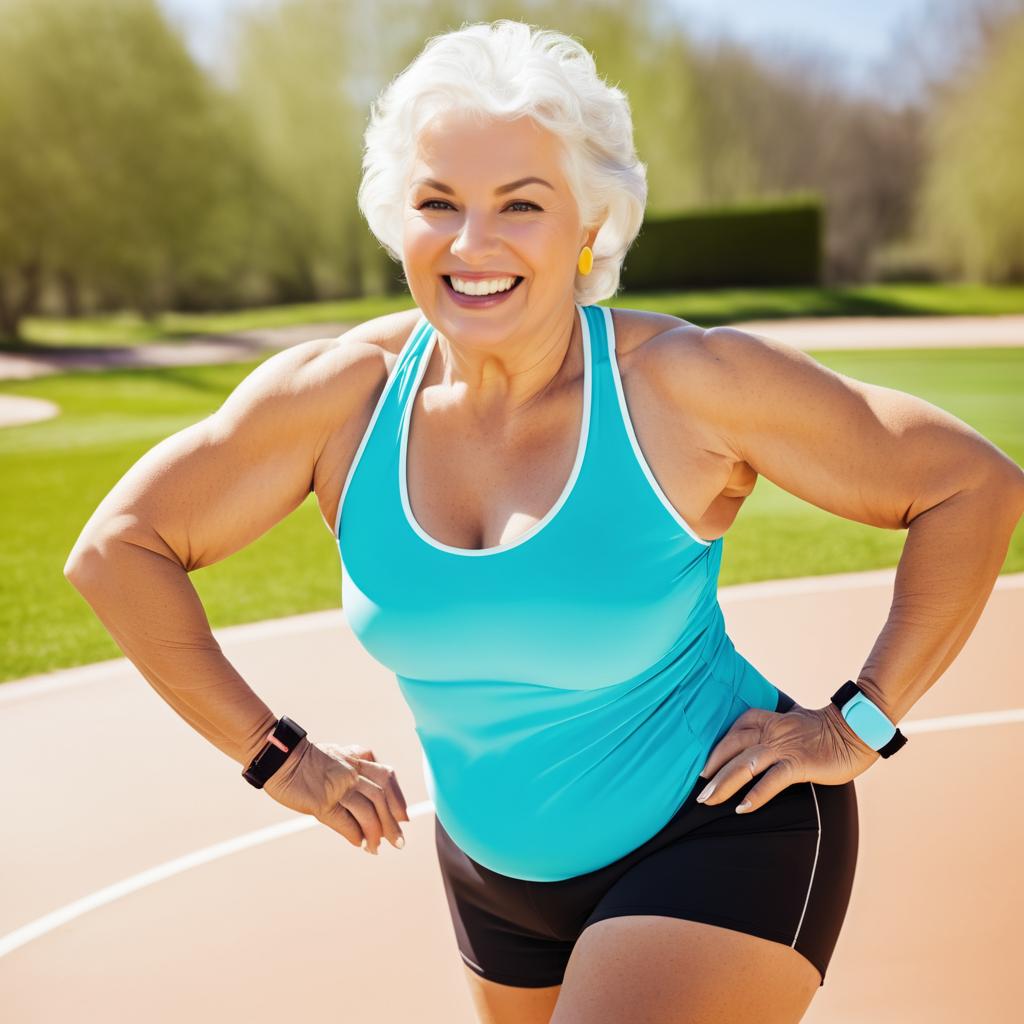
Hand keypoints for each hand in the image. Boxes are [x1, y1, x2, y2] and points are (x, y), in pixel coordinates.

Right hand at [262, 737, 409, 853]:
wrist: (279, 756)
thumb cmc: (305, 758)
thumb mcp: (337, 753)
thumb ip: (356, 761)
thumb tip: (371, 777)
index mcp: (356, 759)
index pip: (387, 777)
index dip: (398, 798)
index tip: (404, 816)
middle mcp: (351, 772)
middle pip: (381, 797)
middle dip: (392, 822)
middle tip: (399, 841)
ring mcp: (337, 787)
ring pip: (367, 811)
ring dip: (375, 833)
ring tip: (376, 848)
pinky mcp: (322, 803)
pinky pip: (345, 821)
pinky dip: (355, 834)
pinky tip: (359, 843)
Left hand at [695, 699, 879, 812]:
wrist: (856, 730)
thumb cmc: (824, 732)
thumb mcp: (792, 724)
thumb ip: (774, 732)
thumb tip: (760, 746)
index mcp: (768, 720)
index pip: (734, 730)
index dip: (717, 749)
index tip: (704, 767)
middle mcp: (771, 732)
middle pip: (732, 748)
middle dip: (712, 769)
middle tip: (699, 791)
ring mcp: (784, 747)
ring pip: (745, 764)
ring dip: (724, 783)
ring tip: (709, 801)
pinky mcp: (799, 763)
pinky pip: (772, 780)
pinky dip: (756, 794)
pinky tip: (743, 808)